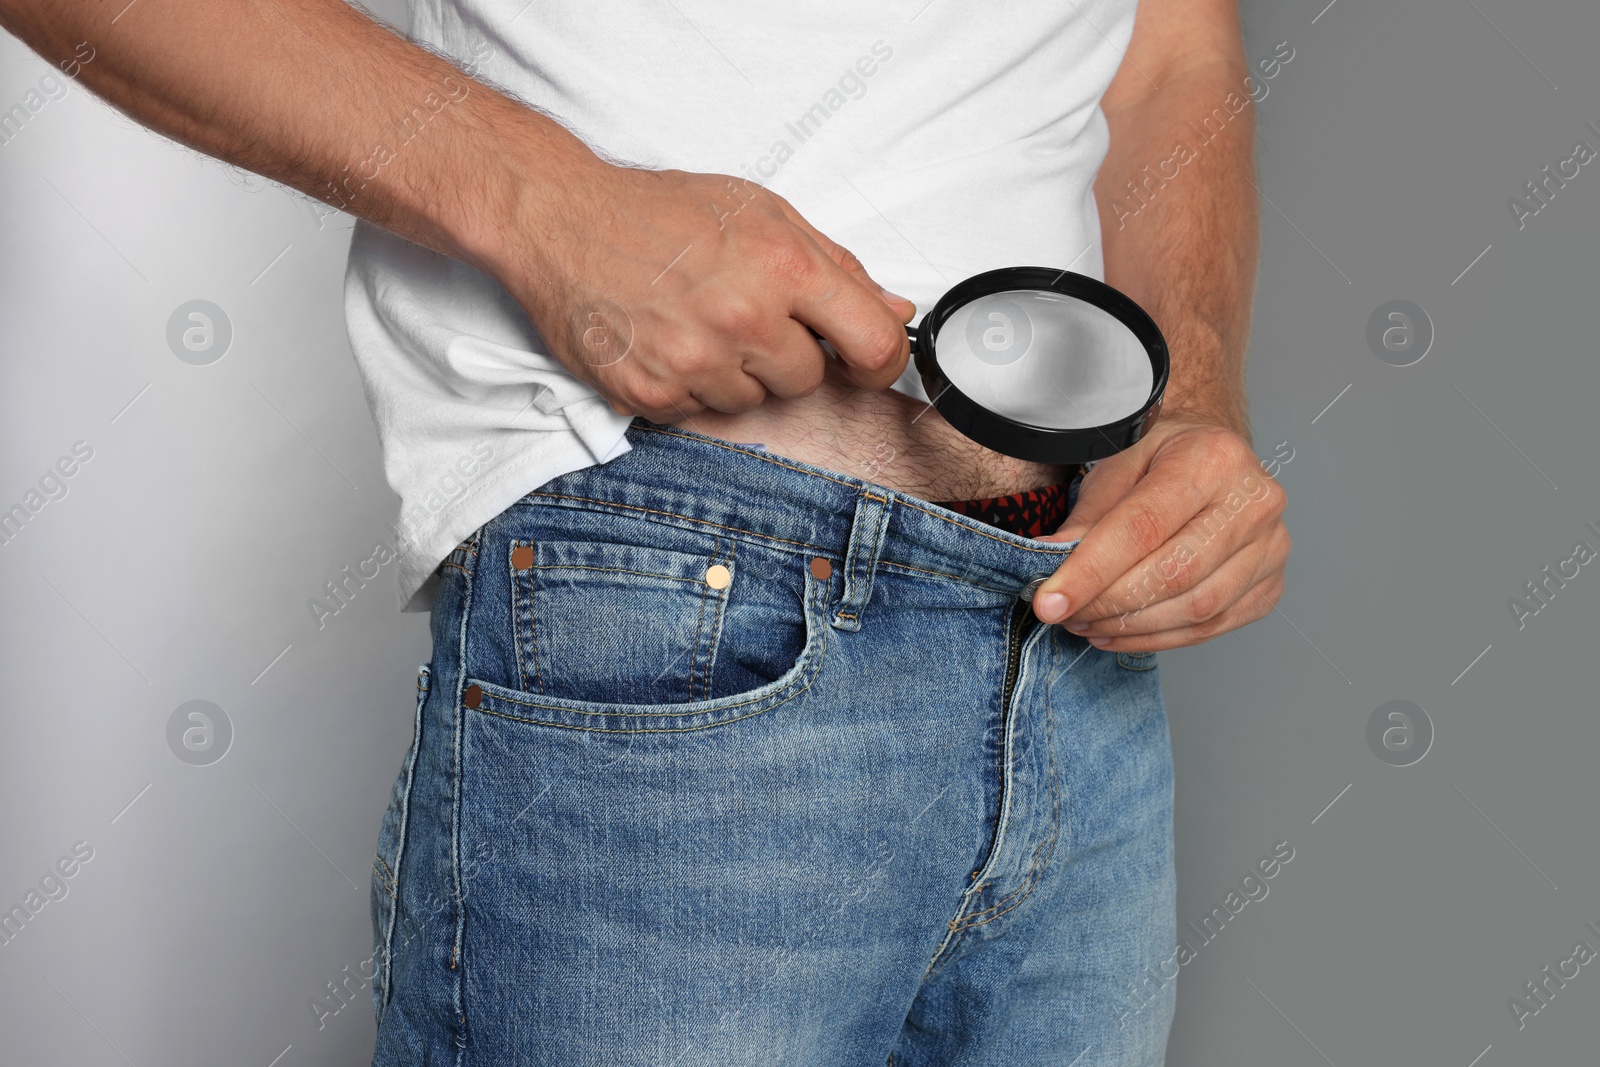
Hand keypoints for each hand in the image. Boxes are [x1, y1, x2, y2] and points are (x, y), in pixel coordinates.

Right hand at [492, 162, 915, 421]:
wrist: (560, 220)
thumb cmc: (658, 212)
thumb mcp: (760, 211)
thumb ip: (834, 264)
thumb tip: (893, 307)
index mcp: (782, 264)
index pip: (873, 343)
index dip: (880, 359)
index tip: (865, 359)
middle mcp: (743, 317)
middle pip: (808, 379)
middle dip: (786, 355)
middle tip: (742, 315)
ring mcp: (695, 361)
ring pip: (754, 401)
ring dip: (734, 373)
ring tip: (695, 322)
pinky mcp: (651, 392)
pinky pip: (699, 413)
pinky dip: (688, 386)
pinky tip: (666, 342)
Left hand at [1030, 416, 1289, 650]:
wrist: (1213, 459)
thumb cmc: (1163, 457)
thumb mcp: (1117, 463)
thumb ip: (1088, 514)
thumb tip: (1052, 561)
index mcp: (1213, 459)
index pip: (1143, 527)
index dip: (1090, 572)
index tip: (1049, 601)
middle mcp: (1254, 503)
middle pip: (1174, 573)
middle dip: (1107, 604)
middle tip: (1064, 615)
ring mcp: (1270, 548)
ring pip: (1195, 609)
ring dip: (1130, 627)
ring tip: (1086, 624)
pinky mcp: (1269, 586)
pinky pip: (1210, 628)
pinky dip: (1157, 638)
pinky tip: (1119, 633)